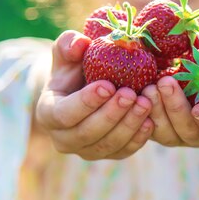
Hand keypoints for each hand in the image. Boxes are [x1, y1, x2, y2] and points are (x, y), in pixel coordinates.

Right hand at [35, 30, 153, 159]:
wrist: (87, 88)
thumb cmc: (75, 67)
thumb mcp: (68, 52)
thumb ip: (70, 44)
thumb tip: (81, 44)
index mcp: (49, 113)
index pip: (65, 114)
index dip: (86, 102)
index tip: (108, 85)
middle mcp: (64, 139)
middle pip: (87, 133)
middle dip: (111, 114)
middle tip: (130, 94)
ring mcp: (86, 151)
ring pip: (107, 145)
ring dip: (128, 125)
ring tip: (145, 103)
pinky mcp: (108, 155)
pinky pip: (123, 152)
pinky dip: (138, 138)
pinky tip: (150, 121)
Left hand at [142, 59, 198, 146]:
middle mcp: (198, 135)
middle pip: (186, 130)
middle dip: (175, 107)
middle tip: (165, 82)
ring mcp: (175, 134)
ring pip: (163, 131)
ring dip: (155, 110)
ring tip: (148, 87)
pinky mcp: (155, 128)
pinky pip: (146, 126)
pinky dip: (140, 111)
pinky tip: (135, 92)